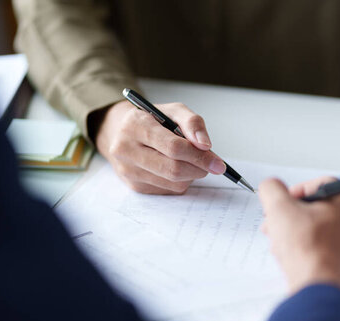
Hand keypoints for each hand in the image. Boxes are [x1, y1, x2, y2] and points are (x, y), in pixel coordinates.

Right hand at [94, 101, 226, 193]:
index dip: (199, 156)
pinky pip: (168, 190)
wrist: (121, 133)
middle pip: (173, 169)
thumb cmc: (152, 121)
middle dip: (199, 168)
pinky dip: (180, 181)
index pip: (173, 147)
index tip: (218, 162)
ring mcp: (128, 171)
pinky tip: (176, 168)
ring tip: (191, 162)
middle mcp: (125, 149)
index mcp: (135, 125)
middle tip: (212, 165)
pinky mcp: (134, 186)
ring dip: (191, 175)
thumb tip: (206, 146)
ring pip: (173, 183)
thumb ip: (192, 123)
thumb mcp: (172, 111)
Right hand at [258, 177, 339, 293]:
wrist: (320, 289)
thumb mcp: (279, 208)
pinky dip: (311, 253)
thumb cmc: (309, 250)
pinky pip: (329, 253)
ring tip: (284, 245)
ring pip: (324, 232)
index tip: (283, 203)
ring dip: (300, 235)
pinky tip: (296, 260)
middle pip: (320, 210)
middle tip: (279, 225)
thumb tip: (271, 187)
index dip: (294, 193)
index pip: (319, 185)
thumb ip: (272, 189)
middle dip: (294, 217)